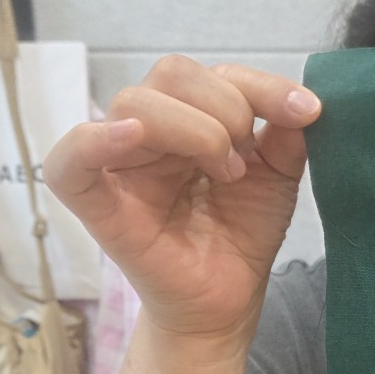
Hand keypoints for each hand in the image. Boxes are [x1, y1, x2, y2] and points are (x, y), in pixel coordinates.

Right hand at [43, 56, 320, 345]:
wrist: (229, 301)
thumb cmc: (241, 235)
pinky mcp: (98, 206)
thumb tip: (302, 97)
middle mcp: (147, 133)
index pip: (210, 72)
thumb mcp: (278, 175)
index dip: (260, 85)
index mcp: (186, 118)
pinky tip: (132, 138)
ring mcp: (119, 166)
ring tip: (224, 175)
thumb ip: (285, 131)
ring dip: (195, 131)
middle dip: (227, 109)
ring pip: (134, 104)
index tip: (306, 111)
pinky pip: (68, 162)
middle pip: (170, 74)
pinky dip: (95, 140)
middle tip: (245, 163)